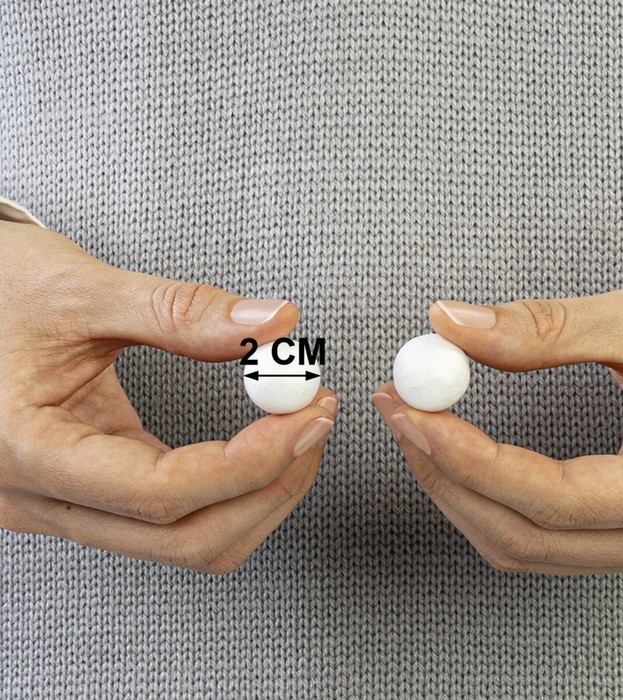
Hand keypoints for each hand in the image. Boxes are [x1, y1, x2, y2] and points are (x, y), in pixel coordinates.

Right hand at [0, 221, 336, 572]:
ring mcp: (67, 506)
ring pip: (186, 543)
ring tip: (296, 432)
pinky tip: (258, 448)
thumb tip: (273, 324)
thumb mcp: (81, 290)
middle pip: (186, 539)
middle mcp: (45, 498)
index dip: (249, 460)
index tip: (303, 414)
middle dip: (269, 485)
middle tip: (313, 421)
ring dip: (258, 495)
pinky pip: (174, 523)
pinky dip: (231, 491)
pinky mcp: (90, 495)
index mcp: (29, 450)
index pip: (163, 492)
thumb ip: (181, 311)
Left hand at [373, 259, 622, 574]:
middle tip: (403, 412)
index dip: (470, 456)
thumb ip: (546, 330)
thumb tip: (455, 327)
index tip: (416, 409)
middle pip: (529, 536)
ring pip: (532, 545)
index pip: (554, 498)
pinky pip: (549, 534)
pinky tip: (466, 454)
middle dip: (449, 475)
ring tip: (422, 426)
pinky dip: (494, 495)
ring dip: (463, 489)